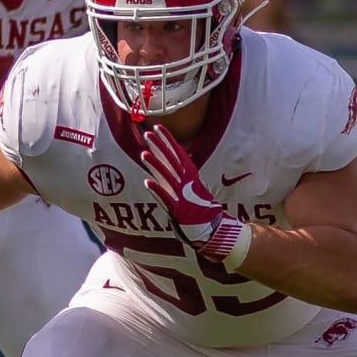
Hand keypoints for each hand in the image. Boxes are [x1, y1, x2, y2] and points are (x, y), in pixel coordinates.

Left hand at [139, 123, 249, 264]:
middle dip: (160, 146)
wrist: (213, 229)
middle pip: (171, 160)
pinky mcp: (179, 209)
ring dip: (156, 165)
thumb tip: (164, 165)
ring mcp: (182, 195)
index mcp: (190, 176)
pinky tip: (147, 182)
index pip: (177, 153)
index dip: (167, 140)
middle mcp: (186, 183)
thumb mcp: (189, 188)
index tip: (158, 127)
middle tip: (148, 133)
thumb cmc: (199, 210)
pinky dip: (157, 190)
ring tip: (144, 153)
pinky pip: (166, 198)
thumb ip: (177, 176)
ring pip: (167, 176)